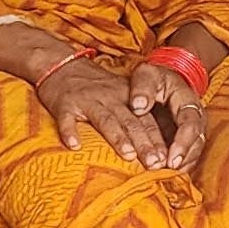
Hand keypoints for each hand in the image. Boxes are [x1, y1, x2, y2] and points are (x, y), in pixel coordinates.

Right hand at [37, 55, 169, 166]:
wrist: (61, 64)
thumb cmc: (93, 85)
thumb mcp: (118, 93)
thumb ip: (133, 116)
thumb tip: (154, 148)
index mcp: (126, 96)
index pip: (146, 119)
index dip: (157, 140)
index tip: (167, 160)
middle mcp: (110, 97)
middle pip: (131, 122)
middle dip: (144, 143)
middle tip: (155, 164)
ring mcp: (87, 100)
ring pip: (105, 119)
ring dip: (118, 138)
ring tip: (128, 155)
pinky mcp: (64, 104)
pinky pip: (67, 118)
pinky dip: (70, 131)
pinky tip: (74, 146)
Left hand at [125, 57, 208, 171]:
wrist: (160, 81)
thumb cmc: (152, 78)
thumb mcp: (146, 74)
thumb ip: (142, 88)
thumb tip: (138, 107)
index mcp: (187, 99)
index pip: (190, 123)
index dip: (183, 142)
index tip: (172, 158)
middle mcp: (195, 116)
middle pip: (197, 141)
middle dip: (184, 158)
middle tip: (169, 172)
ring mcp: (193, 129)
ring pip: (194, 151)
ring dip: (183, 165)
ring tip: (168, 177)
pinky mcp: (187, 138)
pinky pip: (188, 155)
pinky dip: (180, 166)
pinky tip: (168, 177)